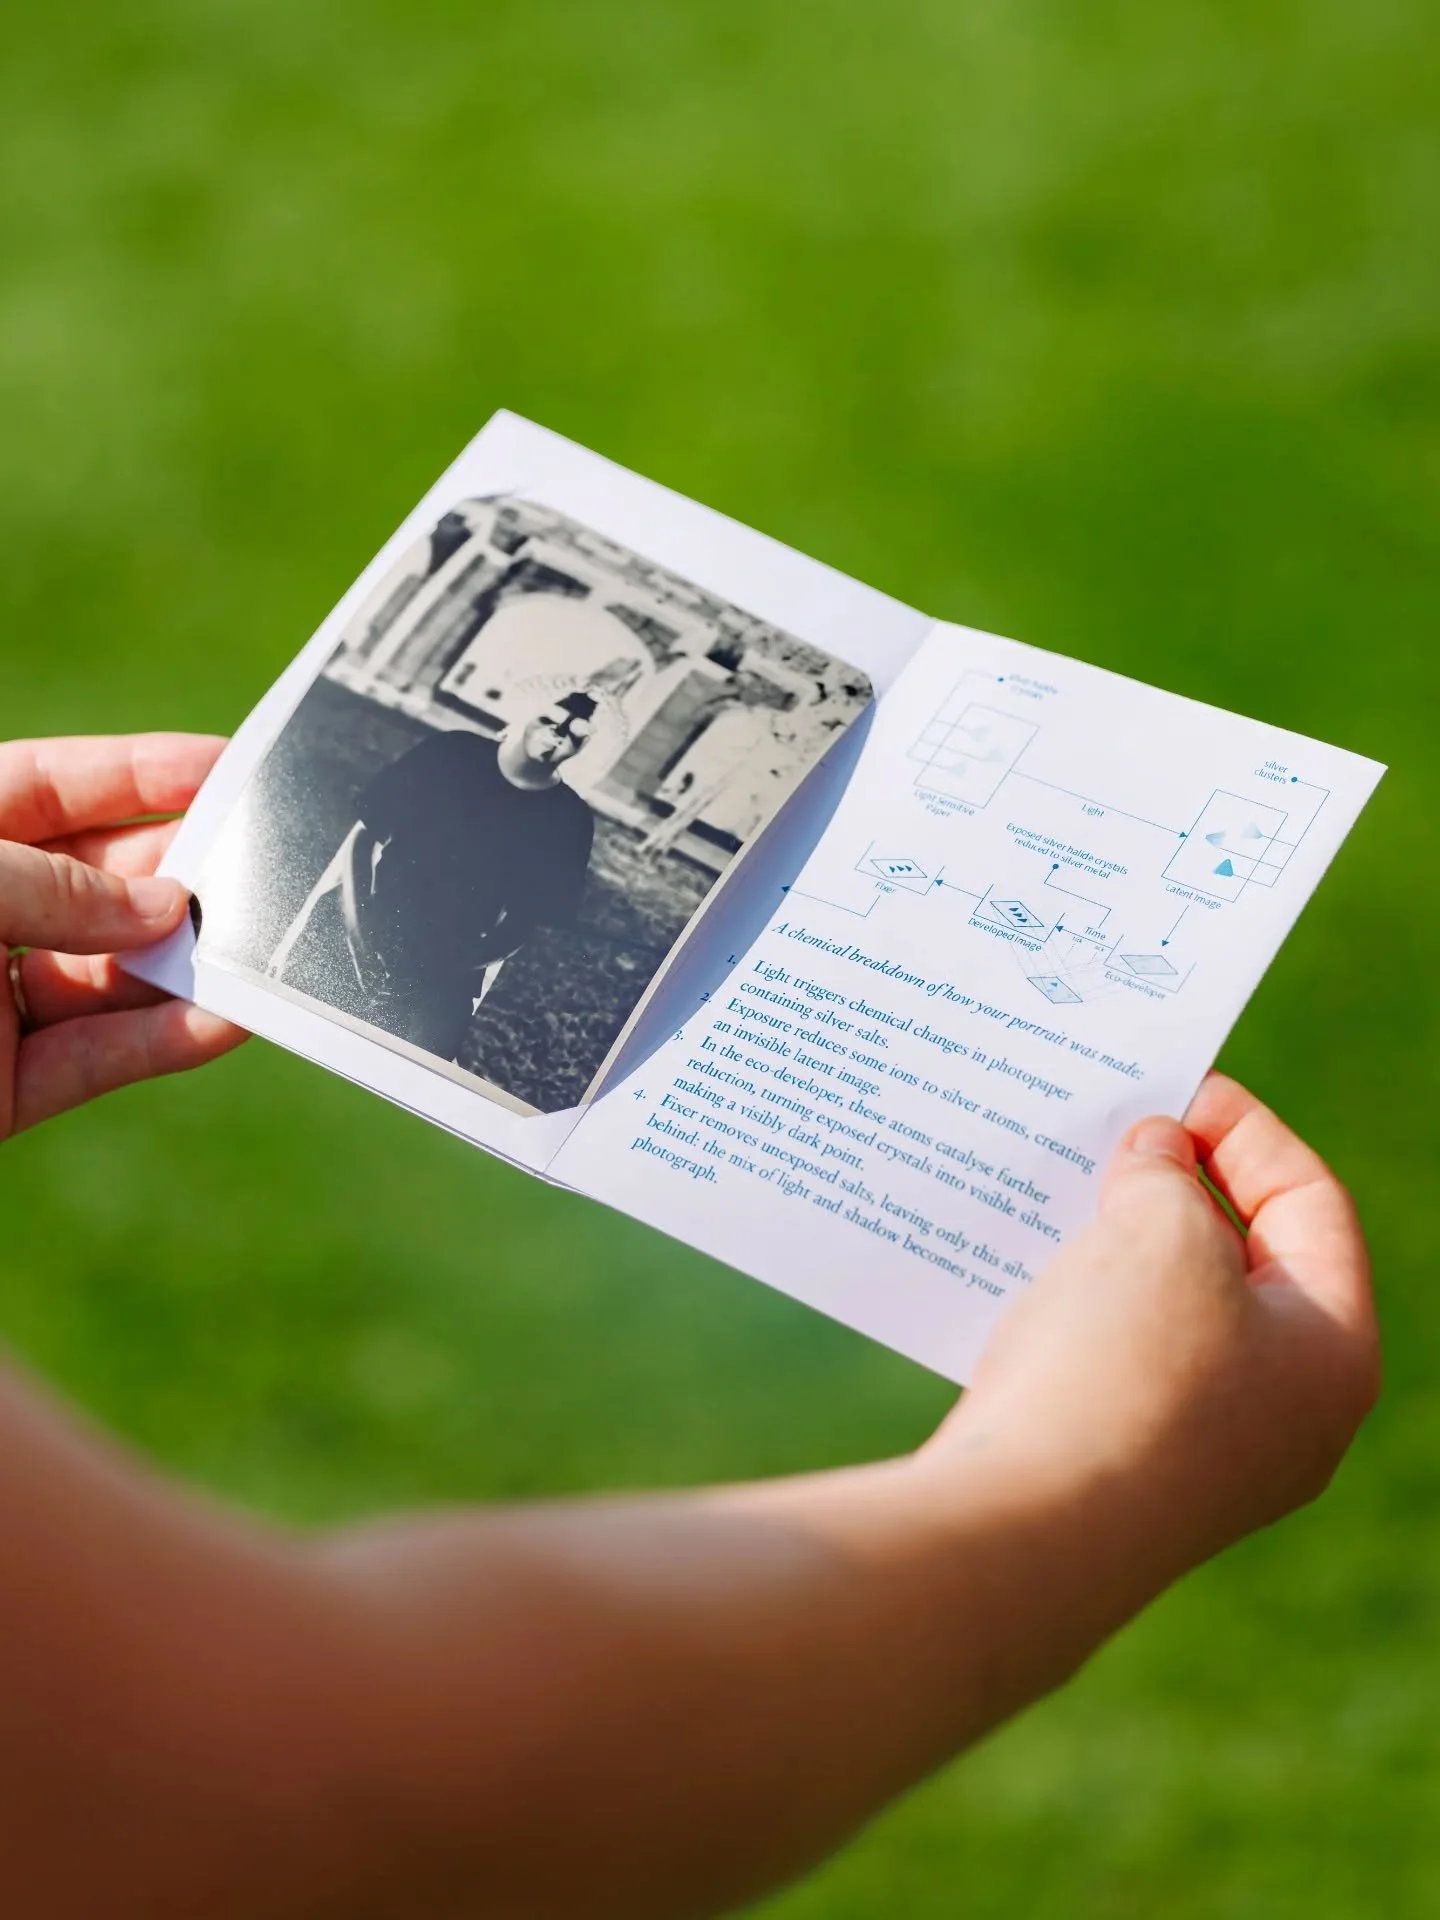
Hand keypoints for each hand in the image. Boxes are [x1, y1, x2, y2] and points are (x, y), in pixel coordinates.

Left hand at [0, 734, 246, 1139]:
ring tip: (268, 950)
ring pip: (114, 976)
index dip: (143, 772)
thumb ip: (55, 888)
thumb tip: (163, 908)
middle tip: (267, 869)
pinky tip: (230, 1020)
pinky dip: (166, 1041)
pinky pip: (98, 1058)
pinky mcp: (2, 1090)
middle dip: (181, 876)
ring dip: (189, 966)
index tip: (232, 768)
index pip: (54, 787)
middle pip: (101, 883)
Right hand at [934, 1074, 1378, 1589]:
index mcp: (1333, 1355)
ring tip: (1063, 1195)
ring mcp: (1206, 1457)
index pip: (1313, 1206)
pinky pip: (1120, 1366)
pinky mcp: (1127, 1478)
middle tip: (1114, 1138)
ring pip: (1175, 1316)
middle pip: (1248, 1264)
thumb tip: (1156, 1161)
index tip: (1175, 1090)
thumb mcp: (1160, 1231)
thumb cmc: (1120, 1370)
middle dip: (1180, 1190)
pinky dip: (1085, 1308)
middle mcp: (1287, 1417)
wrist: (1027, 1533)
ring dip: (1122, 1247)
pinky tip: (1028, 1277)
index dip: (1247, 1130)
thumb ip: (1169, 1175)